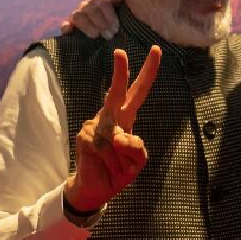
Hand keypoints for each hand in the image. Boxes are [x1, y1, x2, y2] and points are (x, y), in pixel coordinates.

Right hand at [61, 0, 120, 39]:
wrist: (101, 35)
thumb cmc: (113, 24)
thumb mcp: (119, 15)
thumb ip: (120, 6)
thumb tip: (121, 2)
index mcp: (99, 0)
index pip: (103, 3)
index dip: (110, 16)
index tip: (116, 29)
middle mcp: (86, 5)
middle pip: (91, 9)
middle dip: (101, 23)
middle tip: (109, 36)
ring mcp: (76, 14)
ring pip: (78, 16)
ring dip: (88, 26)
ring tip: (96, 35)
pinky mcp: (68, 25)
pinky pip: (65, 24)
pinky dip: (67, 27)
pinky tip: (70, 32)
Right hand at [64, 46, 160, 211]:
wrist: (96, 189)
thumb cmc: (118, 171)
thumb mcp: (137, 162)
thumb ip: (137, 148)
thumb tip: (119, 136)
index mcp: (125, 117)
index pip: (137, 92)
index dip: (148, 72)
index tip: (155, 50)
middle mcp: (109, 116)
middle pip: (115, 92)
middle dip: (119, 72)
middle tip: (119, 51)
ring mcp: (95, 124)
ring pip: (118, 139)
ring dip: (122, 161)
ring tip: (116, 168)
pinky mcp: (85, 136)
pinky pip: (108, 149)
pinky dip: (113, 163)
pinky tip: (106, 167)